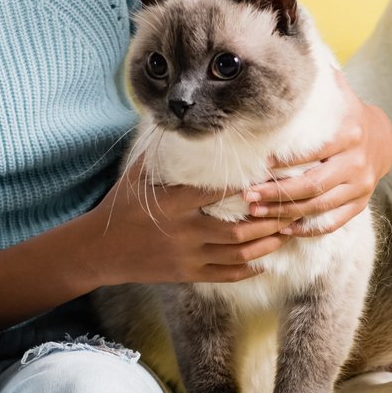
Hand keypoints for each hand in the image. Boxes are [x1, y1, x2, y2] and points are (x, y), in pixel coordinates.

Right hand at [79, 152, 296, 284]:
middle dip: (268, 221)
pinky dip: (249, 269)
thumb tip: (175, 118)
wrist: (100, 250)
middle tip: (290, 208)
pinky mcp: (188, 274)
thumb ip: (163, 152)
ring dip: (266, 244)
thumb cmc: (120, 206)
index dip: (248, 185)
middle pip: (238, 229)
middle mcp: (185, 231)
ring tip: (286, 232)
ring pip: (237, 254)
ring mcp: (188, 256)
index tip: (272, 176)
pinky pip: (225, 274)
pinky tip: (265, 261)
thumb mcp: (137, 175)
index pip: (218, 192)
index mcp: (174, 204)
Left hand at [244, 69, 391, 235]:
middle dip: (279, 193)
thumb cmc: (345, 112)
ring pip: (320, 206)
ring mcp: (361, 186)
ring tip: (256, 213)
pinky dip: (309, 228)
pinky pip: (333, 221)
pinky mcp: (359, 204)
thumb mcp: (336, 91)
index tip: (261, 165)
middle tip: (248, 197)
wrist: (382, 137)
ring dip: (286, 213)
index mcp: (350, 133)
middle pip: (315, 184)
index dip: (289, 161)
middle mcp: (357, 162)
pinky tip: (283, 229)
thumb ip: (316, 74)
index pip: (316, 151)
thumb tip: (295, 34)